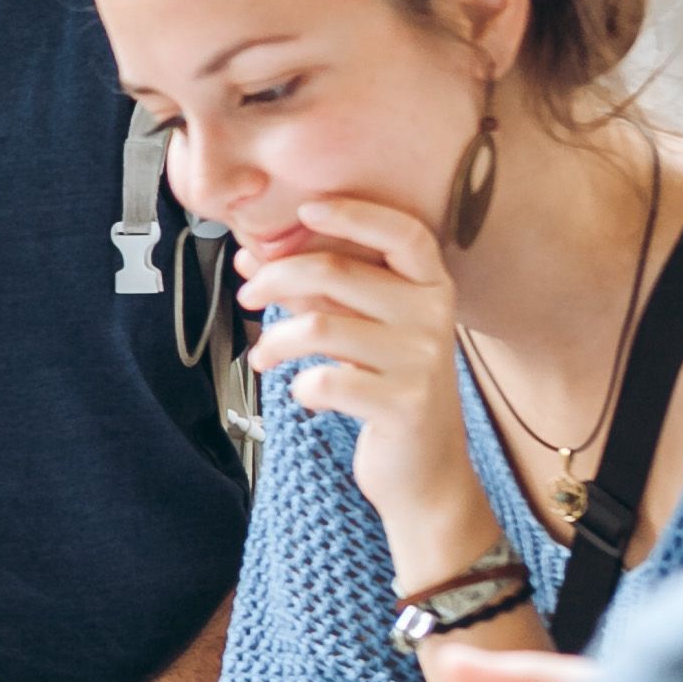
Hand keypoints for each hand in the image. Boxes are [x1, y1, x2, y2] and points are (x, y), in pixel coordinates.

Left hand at [237, 195, 488, 563]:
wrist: (423, 471)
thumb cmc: (387, 389)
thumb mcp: (363, 331)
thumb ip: (319, 293)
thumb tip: (252, 259)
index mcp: (431, 287)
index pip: (402, 232)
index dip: (353, 215)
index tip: (305, 210)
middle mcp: (434, 317)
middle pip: (337, 272)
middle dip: (276, 278)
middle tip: (248, 293)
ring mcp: (423, 361)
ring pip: (320, 327)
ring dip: (275, 340)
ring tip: (263, 354)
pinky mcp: (404, 405)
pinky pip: (325, 381)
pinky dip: (299, 387)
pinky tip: (304, 393)